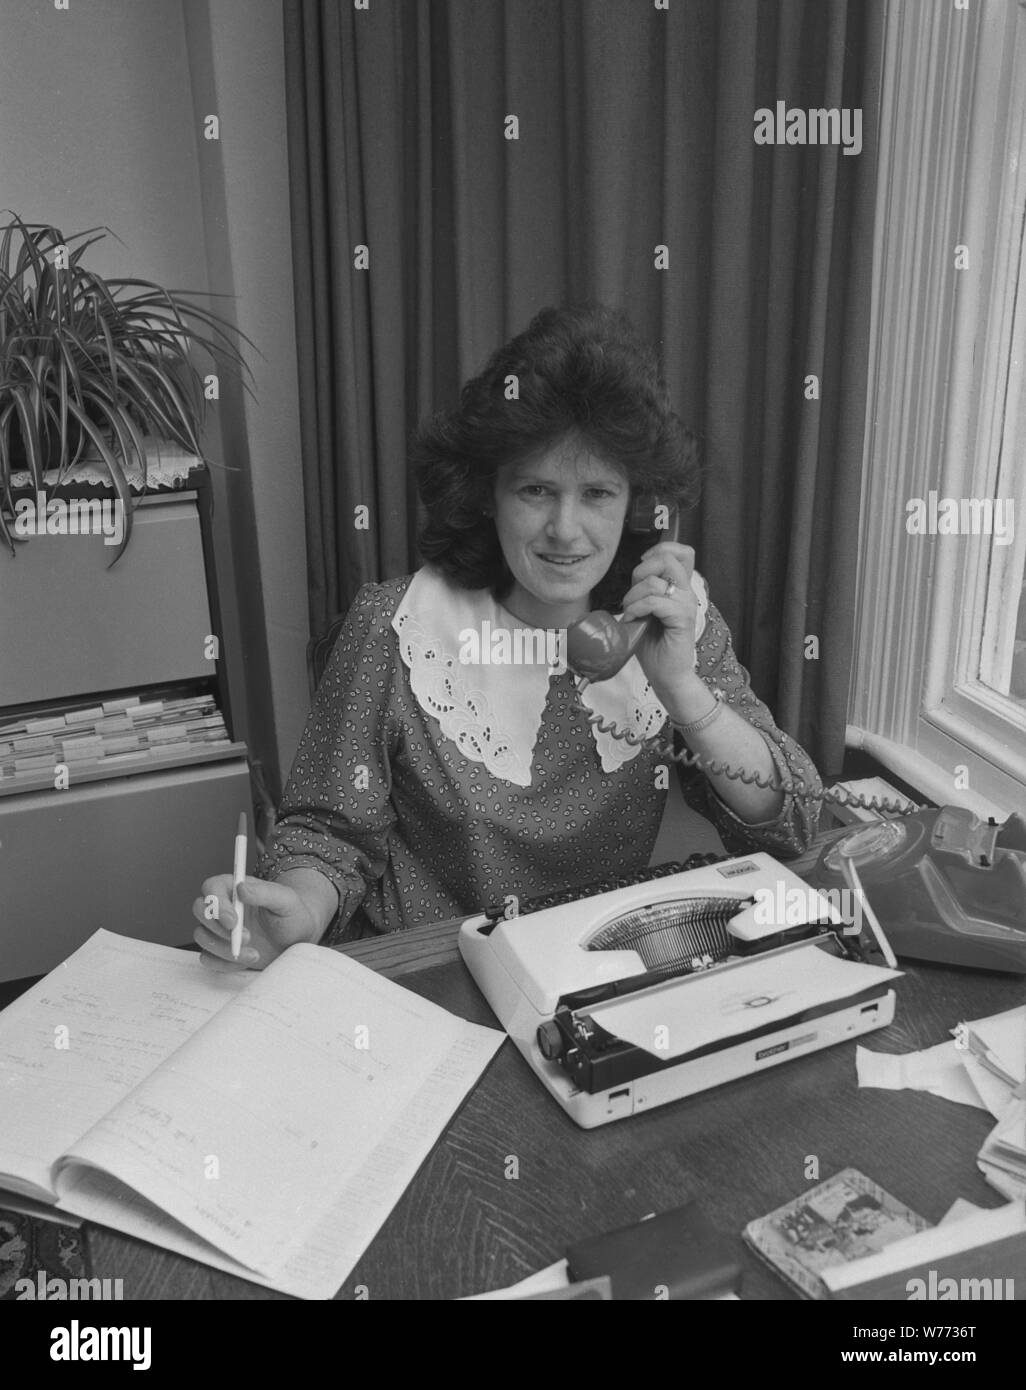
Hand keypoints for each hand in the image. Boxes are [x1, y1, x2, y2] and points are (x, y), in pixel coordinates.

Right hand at [191, 875, 324, 971]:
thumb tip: (241, 888)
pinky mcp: (219, 951)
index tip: (233, 922)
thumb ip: (265, 892)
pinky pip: (207, 958)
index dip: (217, 905)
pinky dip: (222, 963)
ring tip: (255, 954)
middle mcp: (222, 907)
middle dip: (219, 928)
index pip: (211, 888)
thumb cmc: (293, 915)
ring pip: (201, 936)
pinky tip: (245, 961)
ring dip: (224, 949)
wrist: (297, 940)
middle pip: (199, 911)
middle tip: (247, 938)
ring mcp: (218, 930)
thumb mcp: (286, 901)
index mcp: (234, 888)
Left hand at [621, 541, 701, 708]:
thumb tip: (633, 573)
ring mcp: (686, 605)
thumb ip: (645, 590)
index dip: (661, 549)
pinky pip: (654, 602)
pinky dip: (637, 609)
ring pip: (655, 582)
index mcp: (681, 588)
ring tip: (630, 613)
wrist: (667, 675)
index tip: (643, 565)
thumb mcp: (646, 610)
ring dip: (633, 597)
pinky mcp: (682, 620)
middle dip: (641, 572)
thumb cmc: (655, 645)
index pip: (683, 552)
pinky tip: (632, 620)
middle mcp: (687, 592)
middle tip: (633, 595)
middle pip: (668, 559)